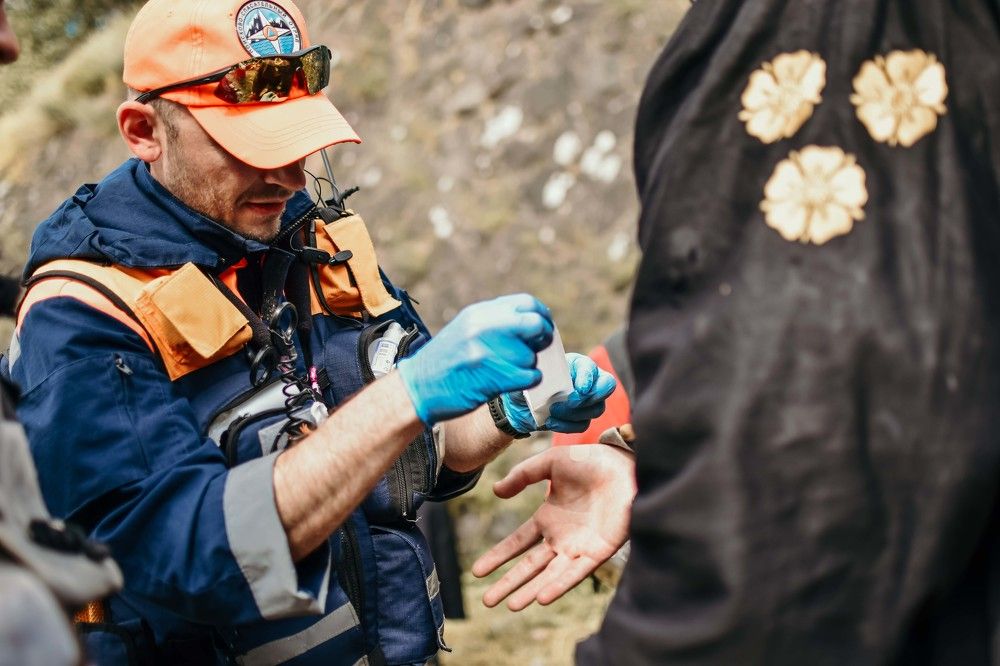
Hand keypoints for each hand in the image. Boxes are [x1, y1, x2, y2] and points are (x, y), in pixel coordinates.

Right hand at [397, 294, 552, 425]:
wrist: (418, 388)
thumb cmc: (443, 362)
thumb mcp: (465, 328)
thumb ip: (494, 321)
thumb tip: (532, 320)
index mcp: (480, 313)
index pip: (526, 303)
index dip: (541, 315)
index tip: (543, 326)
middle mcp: (484, 327)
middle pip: (534, 324)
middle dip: (542, 337)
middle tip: (537, 347)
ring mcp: (488, 352)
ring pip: (531, 355)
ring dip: (528, 365)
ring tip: (511, 369)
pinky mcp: (492, 377)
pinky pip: (529, 376)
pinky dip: (527, 381)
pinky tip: (514, 381)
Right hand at [472, 443, 635, 609]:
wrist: (626, 465)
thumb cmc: (592, 461)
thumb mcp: (551, 463)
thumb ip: (523, 475)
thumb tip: (496, 491)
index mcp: (548, 519)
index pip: (517, 543)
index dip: (498, 557)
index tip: (478, 572)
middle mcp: (561, 538)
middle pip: (529, 566)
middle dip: (508, 583)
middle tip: (487, 601)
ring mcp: (579, 547)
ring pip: (549, 575)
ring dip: (531, 591)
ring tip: (511, 606)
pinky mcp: (598, 552)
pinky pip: (575, 573)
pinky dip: (559, 585)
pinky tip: (543, 597)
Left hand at [501, 352, 616, 433]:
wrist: (519, 406)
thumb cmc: (526, 385)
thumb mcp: (529, 375)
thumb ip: (538, 373)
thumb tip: (541, 373)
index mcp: (576, 364)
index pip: (591, 368)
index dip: (588, 378)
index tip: (578, 389)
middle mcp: (587, 380)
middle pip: (606, 387)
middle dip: (589, 397)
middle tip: (570, 402)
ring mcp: (587, 400)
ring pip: (597, 409)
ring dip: (575, 413)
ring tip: (552, 411)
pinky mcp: (581, 418)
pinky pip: (583, 424)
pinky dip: (567, 425)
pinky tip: (551, 422)